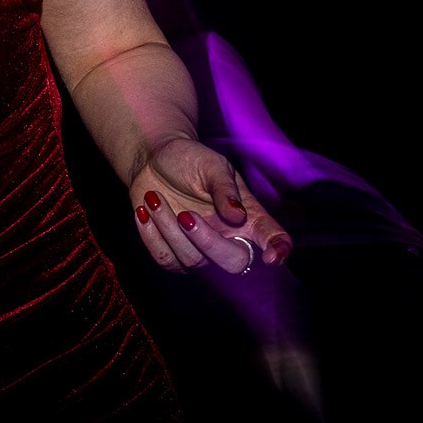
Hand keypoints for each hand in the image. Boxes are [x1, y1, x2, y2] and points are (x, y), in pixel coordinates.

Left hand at [129, 137, 291, 274]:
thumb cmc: (189, 159)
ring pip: (193, 261)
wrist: (153, 160)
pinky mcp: (172, 252)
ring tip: (155, 198)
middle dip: (208, 242)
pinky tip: (144, 210)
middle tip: (185, 215)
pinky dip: (151, 236)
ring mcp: (200, 249)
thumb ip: (225, 189)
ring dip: (169, 230)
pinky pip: (165, 259)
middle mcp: (228, 237)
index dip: (278, 248)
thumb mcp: (211, 165)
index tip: (273, 257)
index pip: (271, 236)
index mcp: (247, 216)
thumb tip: (237, 216)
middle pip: (233, 262)